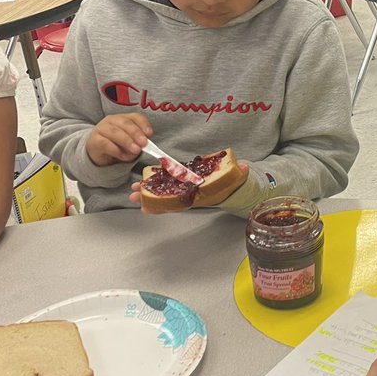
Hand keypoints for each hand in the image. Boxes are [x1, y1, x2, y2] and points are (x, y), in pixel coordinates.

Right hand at [86, 113, 152, 165]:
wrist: (96, 152)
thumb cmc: (116, 146)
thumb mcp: (130, 144)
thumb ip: (137, 143)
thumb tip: (144, 146)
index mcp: (123, 118)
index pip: (135, 117)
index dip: (143, 124)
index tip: (149, 134)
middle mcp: (111, 120)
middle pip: (125, 123)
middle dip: (136, 133)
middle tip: (143, 143)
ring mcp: (101, 129)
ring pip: (115, 132)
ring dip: (127, 141)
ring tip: (136, 150)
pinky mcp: (94, 141)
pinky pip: (105, 144)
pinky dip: (116, 150)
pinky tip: (123, 156)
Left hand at [127, 162, 249, 210]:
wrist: (233, 186)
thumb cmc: (233, 185)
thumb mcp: (238, 179)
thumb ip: (241, 173)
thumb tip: (245, 167)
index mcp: (199, 196)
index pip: (178, 202)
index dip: (161, 205)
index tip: (146, 209)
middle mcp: (189, 195)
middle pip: (165, 199)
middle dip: (148, 198)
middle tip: (131, 197)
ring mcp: (185, 188)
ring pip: (163, 192)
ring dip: (147, 191)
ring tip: (131, 190)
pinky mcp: (184, 180)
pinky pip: (168, 183)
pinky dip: (155, 182)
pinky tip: (144, 181)